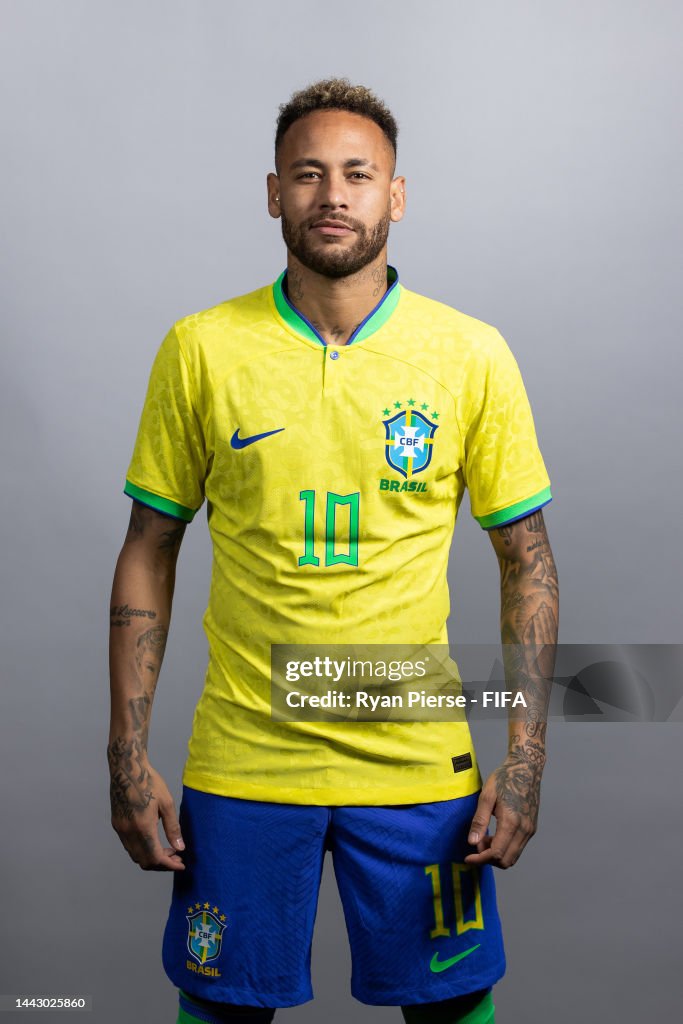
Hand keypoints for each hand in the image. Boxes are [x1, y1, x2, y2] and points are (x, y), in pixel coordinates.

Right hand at [108, 736, 185, 870]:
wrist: (126, 768)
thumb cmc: (150, 782)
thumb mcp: (167, 803)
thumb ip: (173, 827)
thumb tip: (180, 848)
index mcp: (142, 827)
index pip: (155, 857)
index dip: (169, 865)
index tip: (181, 864)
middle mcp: (128, 832)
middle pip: (144, 861)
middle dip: (161, 864)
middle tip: (177, 856)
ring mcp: (120, 829)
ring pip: (135, 855)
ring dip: (151, 857)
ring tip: (168, 849)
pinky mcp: (116, 824)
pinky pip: (129, 846)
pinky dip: (142, 850)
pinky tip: (154, 841)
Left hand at [464, 753, 541, 868]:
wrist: (526, 769)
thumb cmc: (505, 779)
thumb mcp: (487, 796)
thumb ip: (479, 820)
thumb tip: (472, 842)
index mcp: (511, 822)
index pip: (496, 853)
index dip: (480, 859)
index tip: (468, 858)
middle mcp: (524, 830)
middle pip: (506, 861)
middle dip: (488, 858)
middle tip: (477, 843)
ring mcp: (530, 830)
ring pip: (513, 857)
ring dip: (497, 854)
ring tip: (485, 837)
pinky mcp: (532, 828)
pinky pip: (518, 848)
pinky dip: (505, 848)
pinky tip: (496, 834)